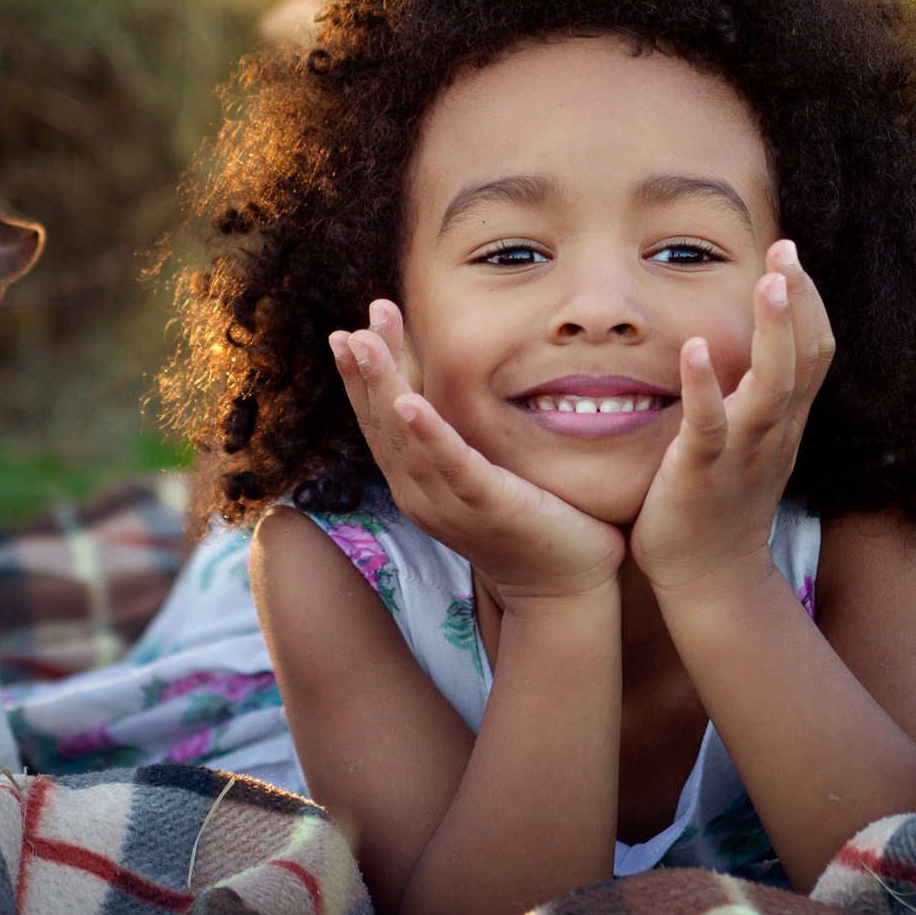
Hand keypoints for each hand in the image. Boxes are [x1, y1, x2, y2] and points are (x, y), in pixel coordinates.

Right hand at [330, 301, 624, 602]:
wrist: (563, 591)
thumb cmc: (534, 526)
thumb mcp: (485, 477)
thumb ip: (466, 441)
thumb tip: (462, 397)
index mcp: (418, 485)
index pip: (381, 423)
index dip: (363, 378)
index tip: (353, 329)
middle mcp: (420, 495)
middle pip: (381, 423)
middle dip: (365, 369)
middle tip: (351, 323)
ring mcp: (449, 504)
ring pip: (403, 437)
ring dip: (381, 385)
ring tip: (364, 340)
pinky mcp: (487, 506)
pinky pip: (452, 464)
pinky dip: (428, 432)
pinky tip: (409, 400)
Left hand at [630, 241, 833, 594]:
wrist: (710, 579)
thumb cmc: (719, 504)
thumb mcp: (749, 441)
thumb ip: (753, 396)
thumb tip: (744, 346)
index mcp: (784, 420)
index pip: (815, 351)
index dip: (810, 301)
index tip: (791, 253)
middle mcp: (774, 430)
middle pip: (806, 357)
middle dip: (801, 300)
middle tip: (787, 248)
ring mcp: (743, 452)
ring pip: (773, 386)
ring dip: (773, 332)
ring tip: (769, 281)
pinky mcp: (702, 472)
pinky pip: (709, 425)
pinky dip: (704, 385)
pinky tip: (696, 347)